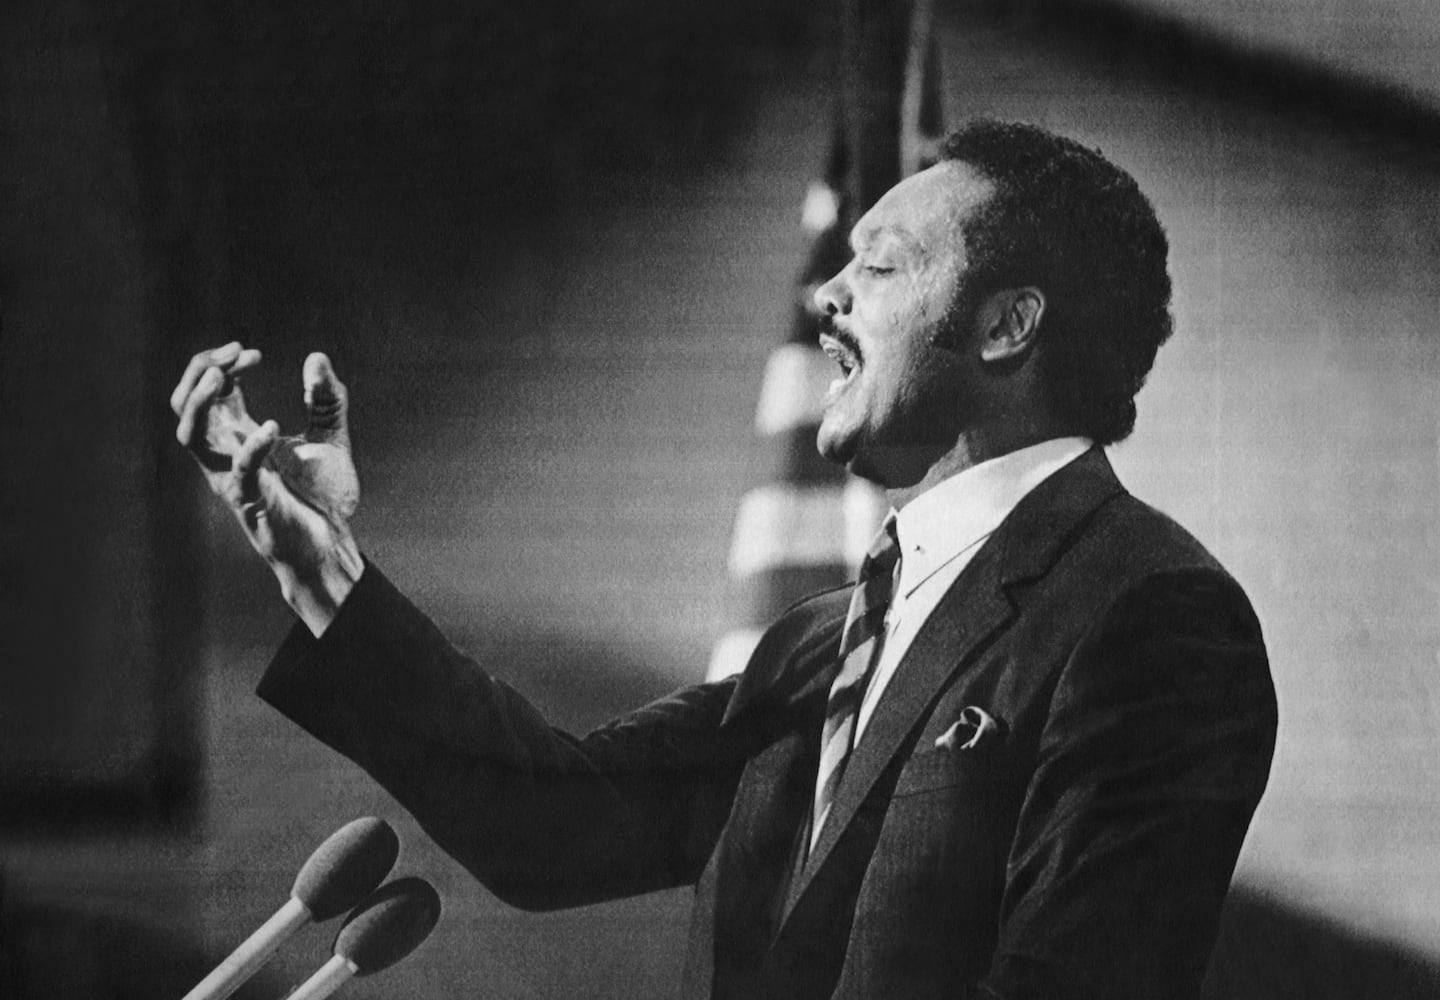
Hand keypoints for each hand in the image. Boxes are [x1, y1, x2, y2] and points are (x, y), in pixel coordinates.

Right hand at [172, 343, 363, 633]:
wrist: (331, 545)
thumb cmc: (322, 497)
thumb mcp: (331, 437)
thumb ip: (327, 399)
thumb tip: (316, 357)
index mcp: (239, 436)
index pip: (207, 391)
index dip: (220, 363)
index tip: (251, 352)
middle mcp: (227, 454)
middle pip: (184, 405)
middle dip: (201, 370)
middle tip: (235, 352)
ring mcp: (233, 478)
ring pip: (190, 436)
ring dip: (200, 401)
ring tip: (221, 375)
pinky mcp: (250, 502)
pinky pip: (237, 472)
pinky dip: (250, 447)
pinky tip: (272, 428)